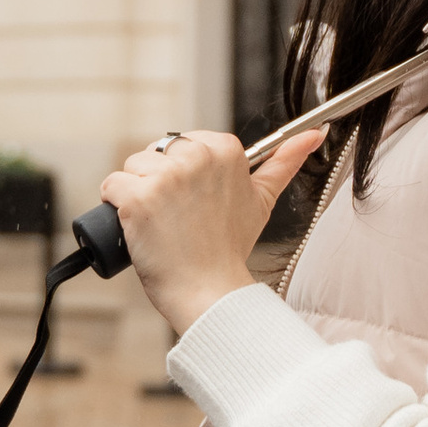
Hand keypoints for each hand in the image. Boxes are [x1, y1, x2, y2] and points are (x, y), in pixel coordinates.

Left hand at [99, 126, 325, 338]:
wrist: (209, 292)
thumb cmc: (229, 248)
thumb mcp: (262, 200)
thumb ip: (286, 162)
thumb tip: (315, 134)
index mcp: (225, 149)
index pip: (182, 143)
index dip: (181, 175)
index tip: (195, 203)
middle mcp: (197, 156)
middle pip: (154, 153)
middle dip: (158, 182)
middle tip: (179, 218)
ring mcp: (166, 177)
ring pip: (131, 169)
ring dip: (136, 195)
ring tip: (162, 225)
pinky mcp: (138, 197)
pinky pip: (111, 186)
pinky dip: (116, 208)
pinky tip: (138, 227)